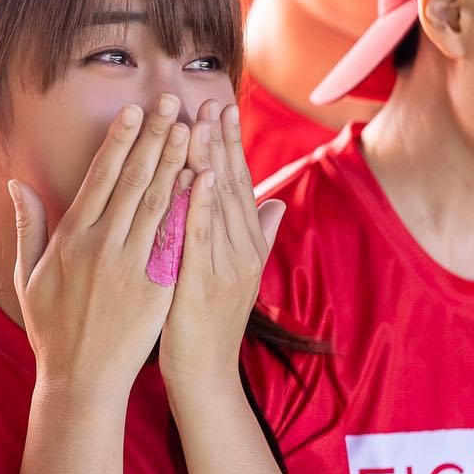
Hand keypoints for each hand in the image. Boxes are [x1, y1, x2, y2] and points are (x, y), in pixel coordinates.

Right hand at [9, 94, 188, 401]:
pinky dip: (189, 209)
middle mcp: (101, 247)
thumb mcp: (29, 275)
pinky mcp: (157, 288)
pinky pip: (176, 240)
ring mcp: (131, 267)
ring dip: (176, 163)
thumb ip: (29, 225)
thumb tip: (16, 183)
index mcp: (71, 239)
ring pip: (158, 204)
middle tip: (173, 103)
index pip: (101, 178)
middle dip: (155, 138)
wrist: (81, 380)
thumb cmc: (52, 326)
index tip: (136, 111)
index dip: (120, 141)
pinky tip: (202, 182)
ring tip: (191, 130)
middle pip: (133, 181)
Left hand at [159, 100, 284, 394]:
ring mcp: (225, 266)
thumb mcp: (236, 273)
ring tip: (199, 123)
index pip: (239, 183)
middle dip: (220, 140)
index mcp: (246, 244)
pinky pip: (202, 238)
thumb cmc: (209, 322)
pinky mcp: (203, 283)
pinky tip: (196, 175)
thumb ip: (259, 236)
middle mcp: (241, 250)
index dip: (231, 144)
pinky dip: (201, 205)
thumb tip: (278, 203)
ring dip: (208, 161)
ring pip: (217, 205)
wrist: (204, 374)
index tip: (223, 106)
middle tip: (211, 99)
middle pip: (231, 185)